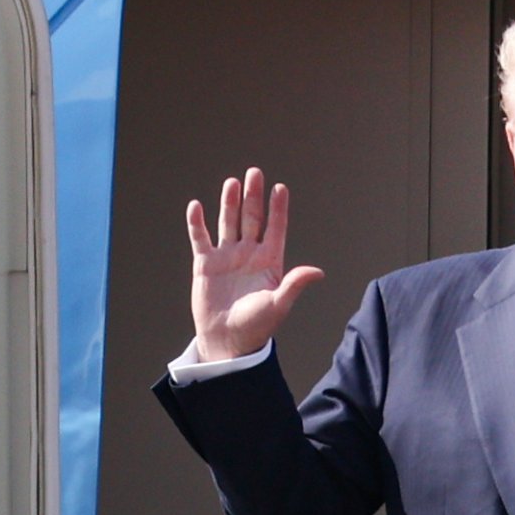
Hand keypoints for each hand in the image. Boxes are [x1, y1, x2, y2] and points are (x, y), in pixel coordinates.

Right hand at [188, 167, 325, 360]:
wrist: (228, 341)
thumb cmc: (257, 327)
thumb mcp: (278, 304)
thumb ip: (295, 284)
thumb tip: (318, 271)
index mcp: (270, 262)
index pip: (275, 228)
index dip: (278, 209)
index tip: (280, 188)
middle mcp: (249, 255)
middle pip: (251, 219)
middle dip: (253, 197)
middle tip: (255, 173)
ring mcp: (227, 257)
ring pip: (228, 223)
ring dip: (229, 203)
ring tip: (232, 183)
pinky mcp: (206, 264)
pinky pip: (201, 238)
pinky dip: (197, 223)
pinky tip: (197, 206)